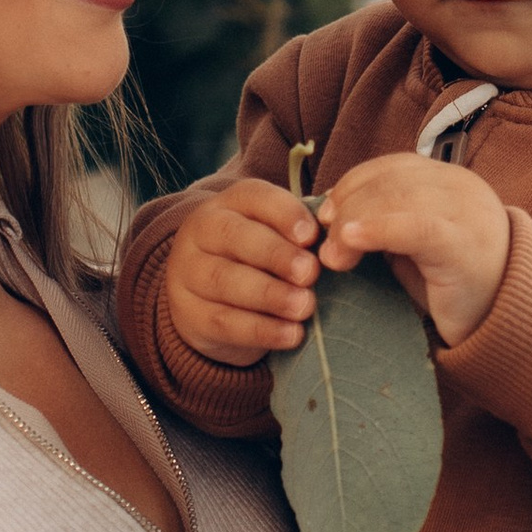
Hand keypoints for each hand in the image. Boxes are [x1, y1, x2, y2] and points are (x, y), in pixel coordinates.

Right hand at [162, 179, 320, 364]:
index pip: (253, 197)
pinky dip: (261, 331)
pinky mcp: (188, 314)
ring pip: (225, 280)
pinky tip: (292, 335)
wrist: (207, 301)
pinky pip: (223, 322)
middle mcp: (201, 231)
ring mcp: (188, 272)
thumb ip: (303, 234)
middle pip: (234, 236)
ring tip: (305, 307)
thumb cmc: (257, 261)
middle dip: (276, 254)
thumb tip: (342, 235)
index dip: (283, 213)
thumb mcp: (275, 238)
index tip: (312, 235)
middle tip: (310, 273)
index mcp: (229, 204)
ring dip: (270, 295)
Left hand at [318, 153, 509, 344]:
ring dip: (353, 224)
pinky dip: (377, 230)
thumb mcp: (414, 245)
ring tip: (334, 258)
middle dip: (348, 208)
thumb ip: (384, 221)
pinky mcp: (464, 244)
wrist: (505, 322)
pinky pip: (415, 227)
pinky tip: (352, 241)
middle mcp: (461, 187)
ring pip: (397, 198)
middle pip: (390, 180)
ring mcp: (466, 213)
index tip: (326, 215)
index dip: (352, 186)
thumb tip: (330, 213)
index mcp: (449, 181)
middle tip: (323, 246)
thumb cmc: (453, 286)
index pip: (392, 167)